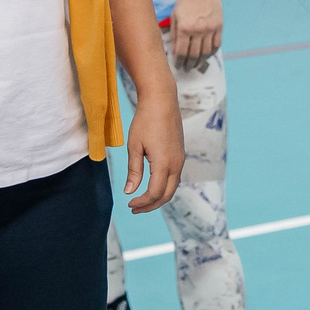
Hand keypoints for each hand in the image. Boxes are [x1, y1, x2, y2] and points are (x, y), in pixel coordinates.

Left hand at [122, 86, 183, 211]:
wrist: (162, 100)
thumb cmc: (145, 120)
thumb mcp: (134, 146)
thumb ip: (134, 171)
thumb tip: (129, 191)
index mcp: (164, 163)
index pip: (155, 193)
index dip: (142, 202)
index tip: (129, 204)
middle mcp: (176, 164)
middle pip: (167, 195)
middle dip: (151, 205)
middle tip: (135, 208)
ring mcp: (180, 159)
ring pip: (172, 187)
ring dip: (158, 197)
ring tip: (142, 200)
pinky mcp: (180, 154)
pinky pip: (174, 177)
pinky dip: (164, 187)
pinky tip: (152, 185)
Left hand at [166, 0, 222, 66]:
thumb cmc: (186, 0)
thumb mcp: (175, 15)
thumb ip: (175, 33)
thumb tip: (175, 50)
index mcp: (185, 28)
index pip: (182, 52)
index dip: (179, 62)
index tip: (178, 66)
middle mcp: (198, 30)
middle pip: (194, 55)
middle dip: (189, 64)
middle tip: (187, 68)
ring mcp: (210, 29)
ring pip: (206, 52)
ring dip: (200, 61)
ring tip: (196, 64)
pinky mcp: (219, 26)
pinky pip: (216, 45)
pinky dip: (211, 52)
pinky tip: (206, 55)